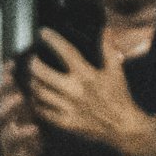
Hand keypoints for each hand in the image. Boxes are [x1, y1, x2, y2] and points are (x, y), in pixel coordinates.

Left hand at [25, 36, 155, 155]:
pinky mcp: (65, 122)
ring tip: (33, 77)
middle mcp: (75, 90)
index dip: (52, 39)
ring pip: (39, 92)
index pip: (66, 51)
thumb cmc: (119, 96)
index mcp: (87, 75)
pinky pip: (43, 111)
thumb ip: (109, 49)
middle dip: (33, 63)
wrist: (123, 126)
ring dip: (32, 82)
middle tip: (32, 59)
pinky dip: (36, 103)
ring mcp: (68, 107)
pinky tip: (36, 97)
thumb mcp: (116, 71)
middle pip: (42, 73)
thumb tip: (106, 29)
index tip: (43, 32)